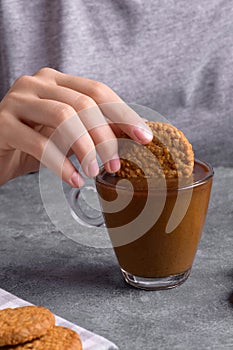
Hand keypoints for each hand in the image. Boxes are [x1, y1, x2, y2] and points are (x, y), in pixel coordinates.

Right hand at [0, 68, 152, 185]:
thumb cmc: (35, 143)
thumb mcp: (68, 134)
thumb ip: (94, 129)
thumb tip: (135, 134)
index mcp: (56, 81)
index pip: (98, 91)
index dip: (123, 114)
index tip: (144, 137)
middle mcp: (36, 83)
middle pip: (83, 103)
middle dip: (105, 136)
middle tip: (115, 164)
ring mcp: (17, 100)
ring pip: (63, 116)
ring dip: (85, 148)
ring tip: (95, 172)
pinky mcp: (2, 123)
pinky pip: (39, 142)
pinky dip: (61, 164)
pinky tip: (74, 179)